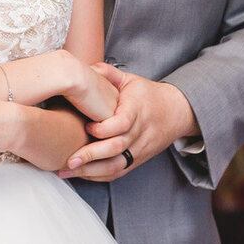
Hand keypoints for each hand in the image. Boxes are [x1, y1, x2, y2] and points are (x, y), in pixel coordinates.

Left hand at [57, 64, 197, 181]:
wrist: (176, 113)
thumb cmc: (148, 96)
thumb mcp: (131, 80)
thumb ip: (108, 73)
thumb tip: (86, 68)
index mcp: (137, 111)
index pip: (122, 124)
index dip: (103, 128)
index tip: (87, 126)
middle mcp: (139, 133)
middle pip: (116, 148)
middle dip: (91, 155)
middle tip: (69, 159)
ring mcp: (138, 149)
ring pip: (116, 165)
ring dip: (90, 171)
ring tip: (67, 171)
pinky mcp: (136, 160)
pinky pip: (118, 172)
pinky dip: (98, 175)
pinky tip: (80, 174)